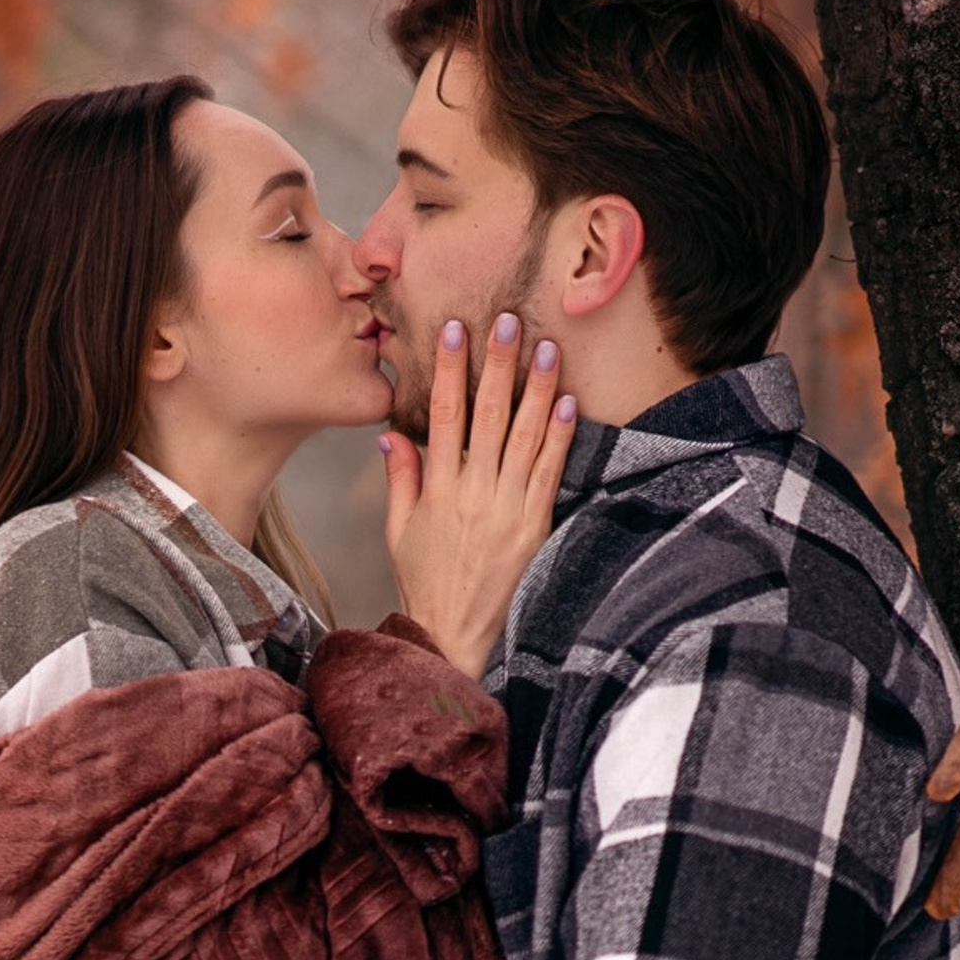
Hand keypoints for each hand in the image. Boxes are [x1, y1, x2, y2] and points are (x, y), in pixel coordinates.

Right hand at [382, 314, 575, 678]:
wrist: (454, 637)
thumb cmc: (424, 584)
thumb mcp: (398, 532)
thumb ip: (401, 480)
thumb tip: (392, 435)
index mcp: (437, 490)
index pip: (443, 416)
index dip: (450, 371)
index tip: (455, 332)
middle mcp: (473, 493)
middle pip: (488, 415)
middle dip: (498, 365)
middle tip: (507, 322)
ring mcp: (507, 509)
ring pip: (525, 436)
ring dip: (537, 388)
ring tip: (546, 348)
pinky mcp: (535, 527)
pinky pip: (549, 473)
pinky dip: (559, 436)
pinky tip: (566, 403)